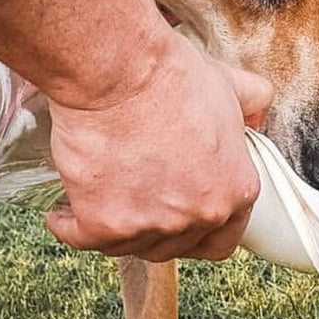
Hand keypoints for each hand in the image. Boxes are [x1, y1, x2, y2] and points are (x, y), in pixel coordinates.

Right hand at [45, 36, 270, 261]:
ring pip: (129, 245)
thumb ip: (252, 104)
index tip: (177, 218)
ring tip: (100, 199)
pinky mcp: (102, 225)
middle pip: (173, 246)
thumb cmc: (171, 75)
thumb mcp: (228, 85)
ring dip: (115, 227)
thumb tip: (256, 115)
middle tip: (137, 203)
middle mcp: (197, 217)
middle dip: (155, 227)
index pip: (222, 239)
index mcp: (233, 192)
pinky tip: (62, 212)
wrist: (118, 72)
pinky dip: (68, 226)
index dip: (197, 229)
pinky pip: (81, 239)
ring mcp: (150, 226)